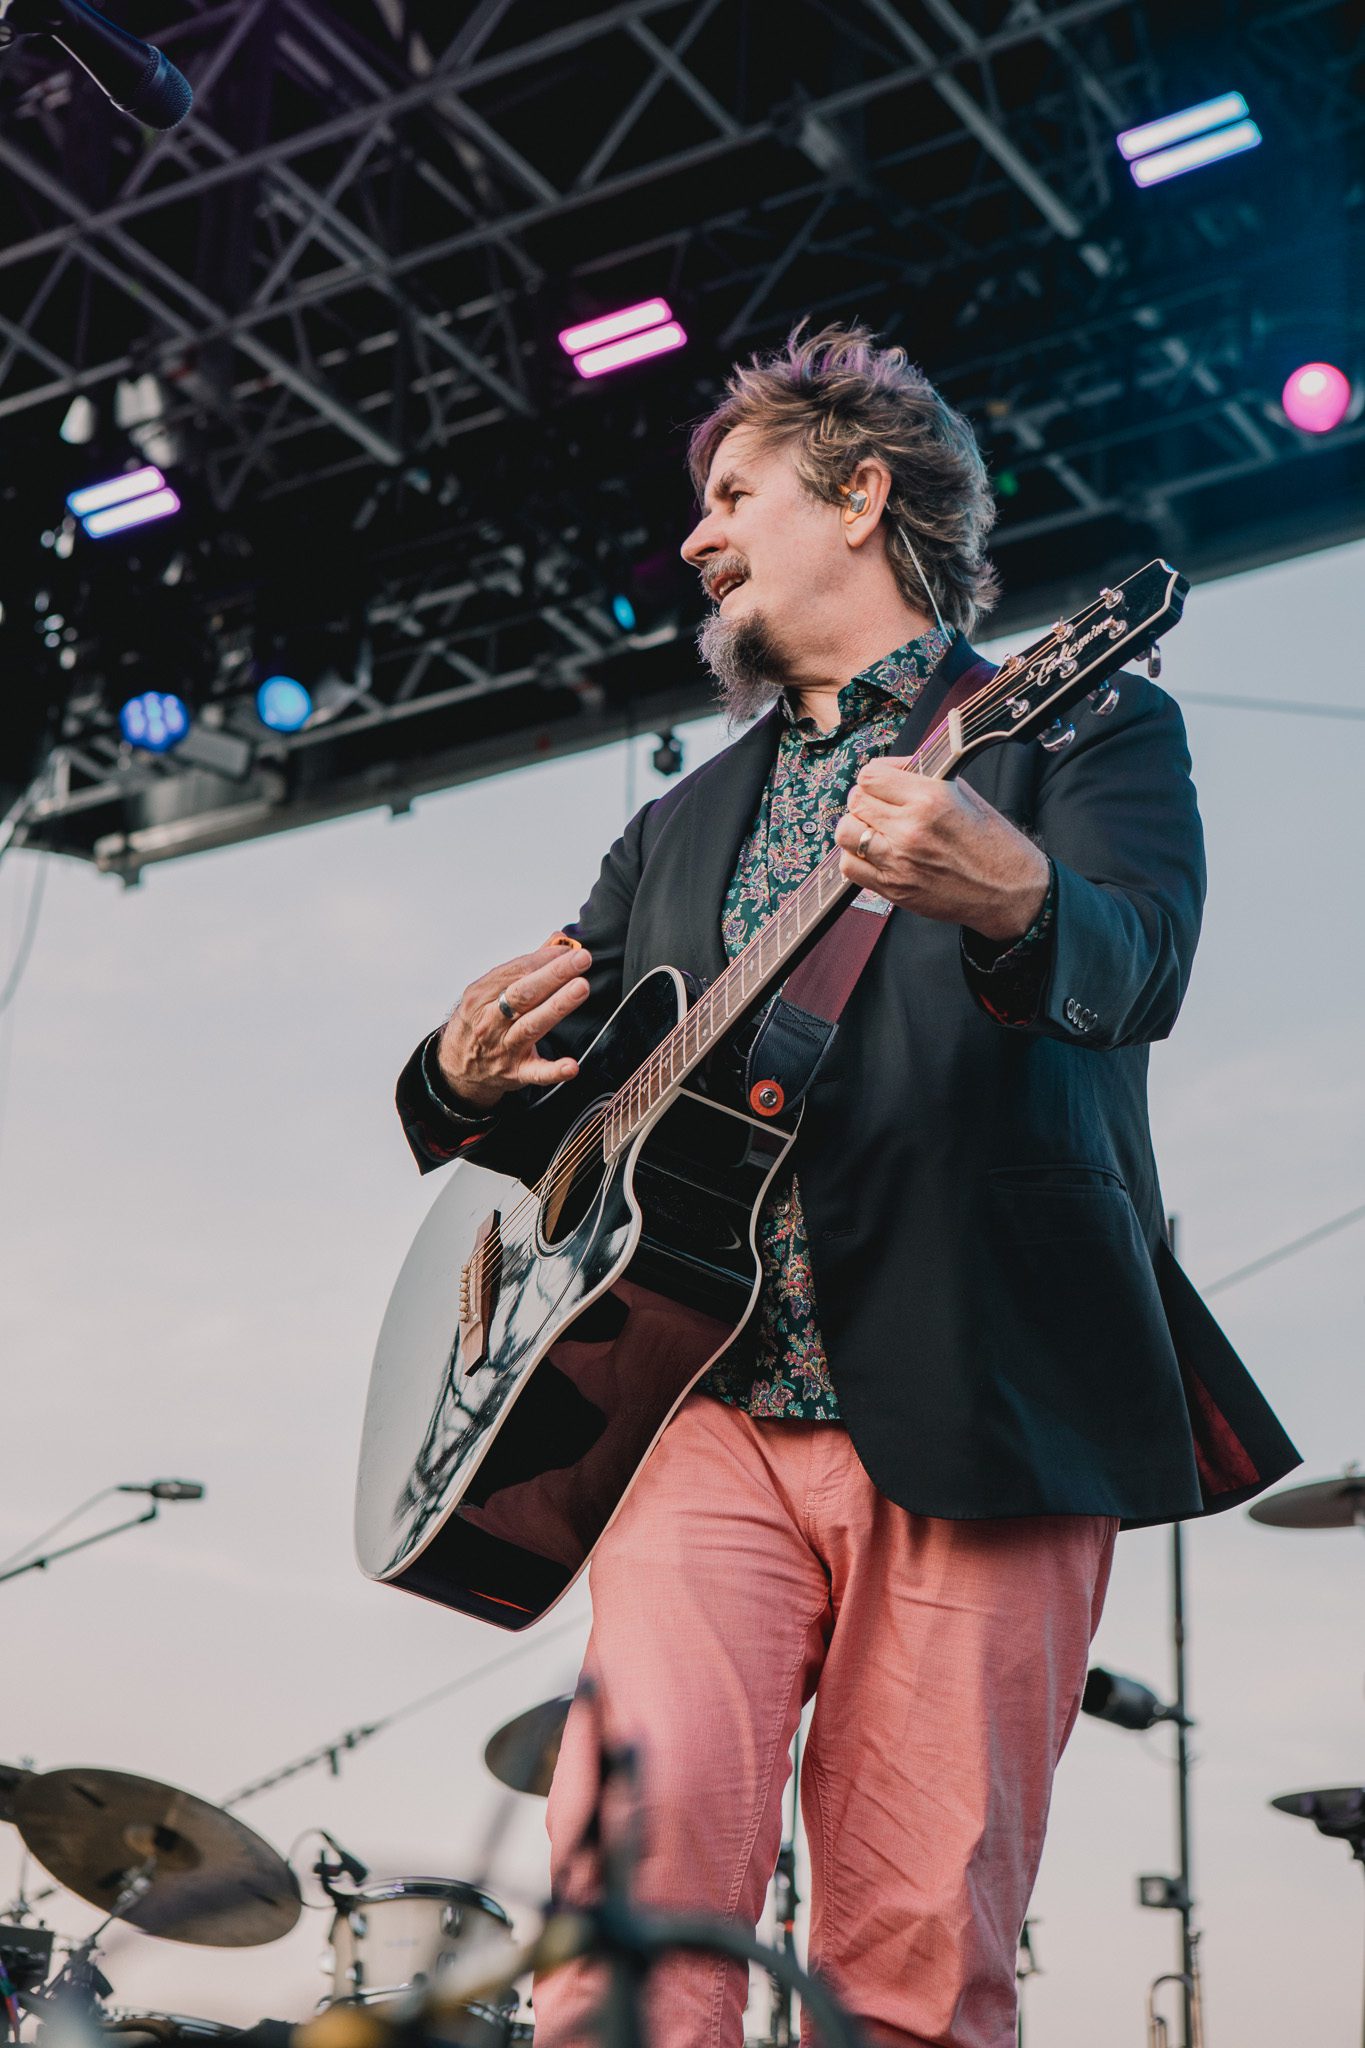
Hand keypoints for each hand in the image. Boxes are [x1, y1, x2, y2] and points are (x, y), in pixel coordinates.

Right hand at [437, 941, 592, 1110]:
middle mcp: (490, 1021)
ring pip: (532, 1026)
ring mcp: (503, 1047)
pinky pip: (536, 1072)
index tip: (570, 950)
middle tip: (581, 960)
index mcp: (480, 995)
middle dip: (554, 974)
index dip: (544, 959)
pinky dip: (554, 1070)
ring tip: (580, 988)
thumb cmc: (480, 1022)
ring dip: (557, 1006)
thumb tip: (559, 942)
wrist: (458, 1067)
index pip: (515, 971)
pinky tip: (571, 1065)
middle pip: (523, 994)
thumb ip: (525, 967)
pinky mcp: (516, 1072)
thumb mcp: (488, 992)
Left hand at [834, 761, 1049, 941]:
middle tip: (879, 806)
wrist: (1009, 891)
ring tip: (873, 829)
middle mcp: (910, 830)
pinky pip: (850, 867)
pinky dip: (855, 857)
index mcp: (930, 799)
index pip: (871, 777)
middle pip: (856, 802)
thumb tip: (893, 771)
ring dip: (855, 827)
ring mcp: (898, 862)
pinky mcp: (893, 889)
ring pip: (846, 833)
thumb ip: (923, 781)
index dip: (875, 777)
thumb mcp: (964, 796)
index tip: (885, 782)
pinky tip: (873, 854)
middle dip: (864, 800)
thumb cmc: (992, 843)